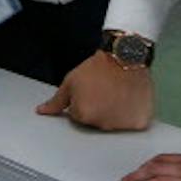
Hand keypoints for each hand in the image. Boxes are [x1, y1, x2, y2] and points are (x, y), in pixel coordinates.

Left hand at [37, 52, 153, 129]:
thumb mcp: (71, 81)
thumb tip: (41, 112)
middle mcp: (102, 124)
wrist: (124, 56)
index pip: (79, 116)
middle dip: (99, 109)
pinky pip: (134, 123)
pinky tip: (131, 99)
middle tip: (105, 91)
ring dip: (116, 112)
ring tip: (118, 92)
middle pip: (97, 122)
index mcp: (83, 115)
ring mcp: (122, 125)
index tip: (91, 90)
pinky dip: (133, 114)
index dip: (83, 101)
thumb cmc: (97, 68)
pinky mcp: (139, 122)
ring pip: (115, 123)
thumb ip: (56, 101)